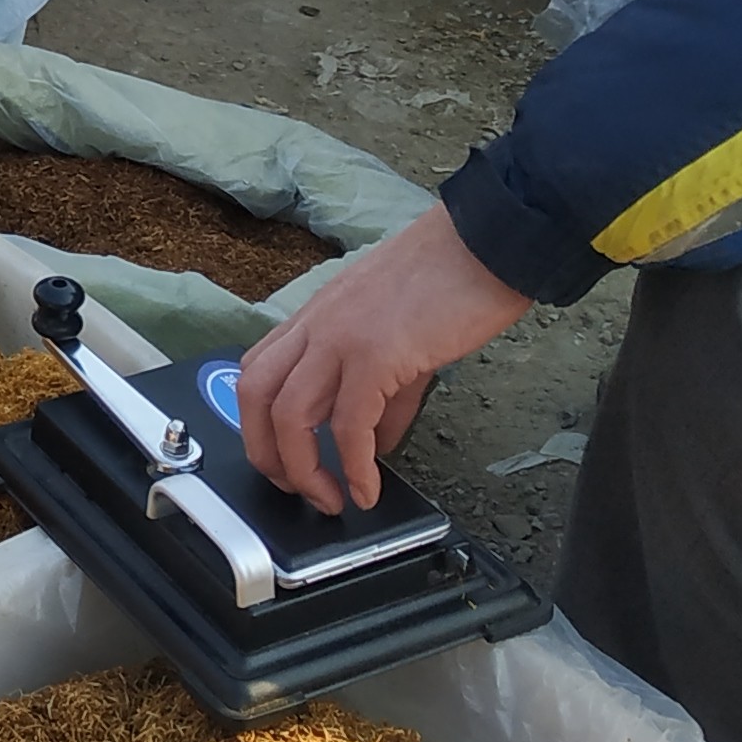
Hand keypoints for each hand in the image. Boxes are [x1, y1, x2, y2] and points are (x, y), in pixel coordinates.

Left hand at [234, 205, 532, 515]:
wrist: (486, 243)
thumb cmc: (451, 278)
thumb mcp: (399, 337)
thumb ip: (382, 394)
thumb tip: (374, 443)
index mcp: (316, 316)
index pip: (257, 371)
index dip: (260, 424)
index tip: (283, 460)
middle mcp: (316, 324)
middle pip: (255, 396)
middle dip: (267, 453)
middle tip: (297, 487)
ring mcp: (340, 337)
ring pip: (288, 414)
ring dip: (302, 469)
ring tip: (330, 498)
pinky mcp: (376, 354)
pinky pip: (349, 424)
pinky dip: (353, 465)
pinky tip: (367, 487)